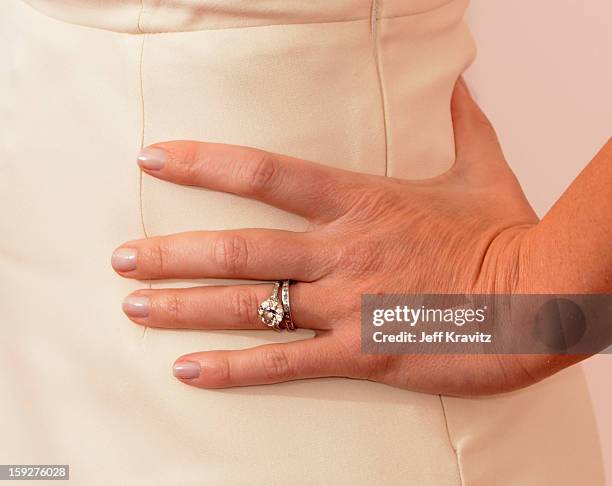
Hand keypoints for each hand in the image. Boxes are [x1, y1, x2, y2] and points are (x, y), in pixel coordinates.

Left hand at [111, 80, 579, 395]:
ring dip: (184, 307)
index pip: (264, 173)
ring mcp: (346, 305)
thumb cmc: (507, 235)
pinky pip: (283, 364)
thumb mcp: (482, 169)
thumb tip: (458, 79)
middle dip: (171, 254)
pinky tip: (188, 372)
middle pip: (236, 248)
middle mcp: (340, 251)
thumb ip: (460, 122)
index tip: (155, 160)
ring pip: (247, 305)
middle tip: (122, 258)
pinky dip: (232, 370)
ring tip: (134, 309)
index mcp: (361, 201)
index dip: (203, 164)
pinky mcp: (360, 353)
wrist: (540, 300)